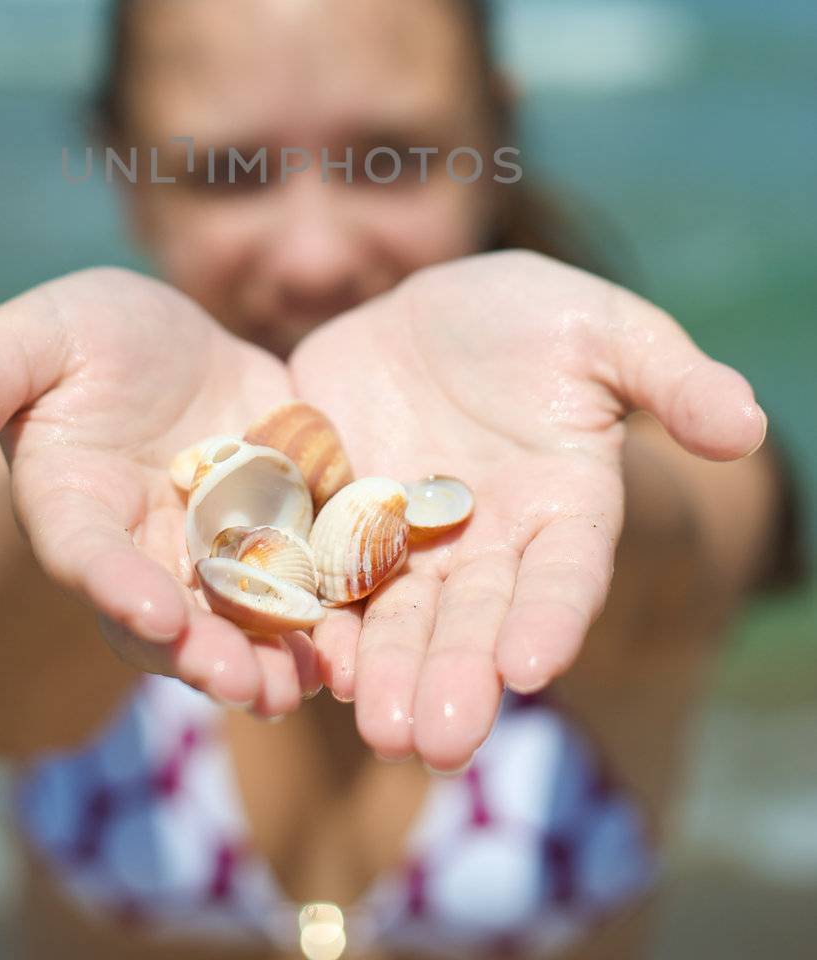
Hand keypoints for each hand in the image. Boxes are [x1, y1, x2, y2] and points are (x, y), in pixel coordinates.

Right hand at [0, 268, 320, 715]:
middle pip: (172, 620)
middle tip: (249, 686)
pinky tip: (371, 635)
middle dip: (207, 655)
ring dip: (276, 657)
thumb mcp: (30, 336)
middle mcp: (144, 550)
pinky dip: (336, 613)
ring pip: (244, 622)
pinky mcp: (284, 532)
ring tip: (316, 681)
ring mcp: (216, 550)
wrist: (163, 345)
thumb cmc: (79, 338)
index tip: (153, 611)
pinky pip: (310, 584)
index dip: (116, 586)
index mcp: (75, 507)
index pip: (88, 557)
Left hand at [289, 249, 766, 771]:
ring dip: (385, 673)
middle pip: (475, 620)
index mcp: (562, 508)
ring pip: (397, 617)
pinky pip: (321, 577)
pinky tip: (305, 657)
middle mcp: (485, 544)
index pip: (564, 575)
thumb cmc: (531, 316)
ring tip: (373, 729)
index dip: (551, 618)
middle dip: (458, 678)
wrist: (424, 309)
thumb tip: (747, 424)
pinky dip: (316, 617)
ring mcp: (405, 541)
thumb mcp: (603, 327)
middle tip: (438, 743)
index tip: (533, 665)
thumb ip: (670, 376)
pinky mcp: (332, 523)